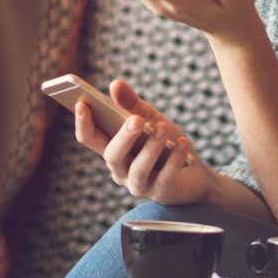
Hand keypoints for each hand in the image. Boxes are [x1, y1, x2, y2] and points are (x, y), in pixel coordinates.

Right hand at [73, 78, 213, 205]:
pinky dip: (174, 159)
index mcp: (113, 149)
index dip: (83, 123)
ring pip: (138, 170)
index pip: (89, 139)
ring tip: (163, 128)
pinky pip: (165, 178)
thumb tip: (115, 83)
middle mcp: (120, 170)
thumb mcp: (150, 119)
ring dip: (151, 147)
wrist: (195, 173)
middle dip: (124, 137)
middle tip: (136, 119)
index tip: (82, 103)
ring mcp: (139, 185)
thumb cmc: (165, 143)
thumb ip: (132, 104)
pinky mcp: (161, 194)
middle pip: (112, 156)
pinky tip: (182, 143)